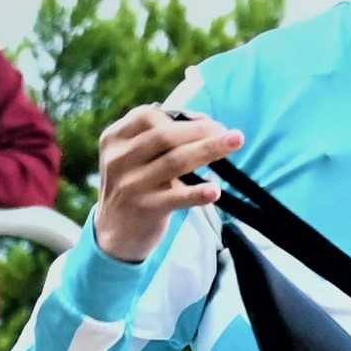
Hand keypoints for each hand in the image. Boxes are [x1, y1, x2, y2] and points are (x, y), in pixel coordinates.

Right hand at [93, 101, 240, 262]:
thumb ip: (160, 140)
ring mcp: (132, 185)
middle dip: (202, 131)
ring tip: (236, 143)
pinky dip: (198, 193)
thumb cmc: (136, 187)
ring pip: (175, 161)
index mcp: (114, 139)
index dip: (180, 116)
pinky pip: (177, 198)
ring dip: (209, 150)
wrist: (115, 234)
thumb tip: (205, 123)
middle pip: (165, 136)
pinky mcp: (146, 209)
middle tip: (232, 134)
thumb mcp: (134, 158)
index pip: (147, 116)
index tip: (209, 122)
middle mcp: (120, 160)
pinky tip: (216, 190)